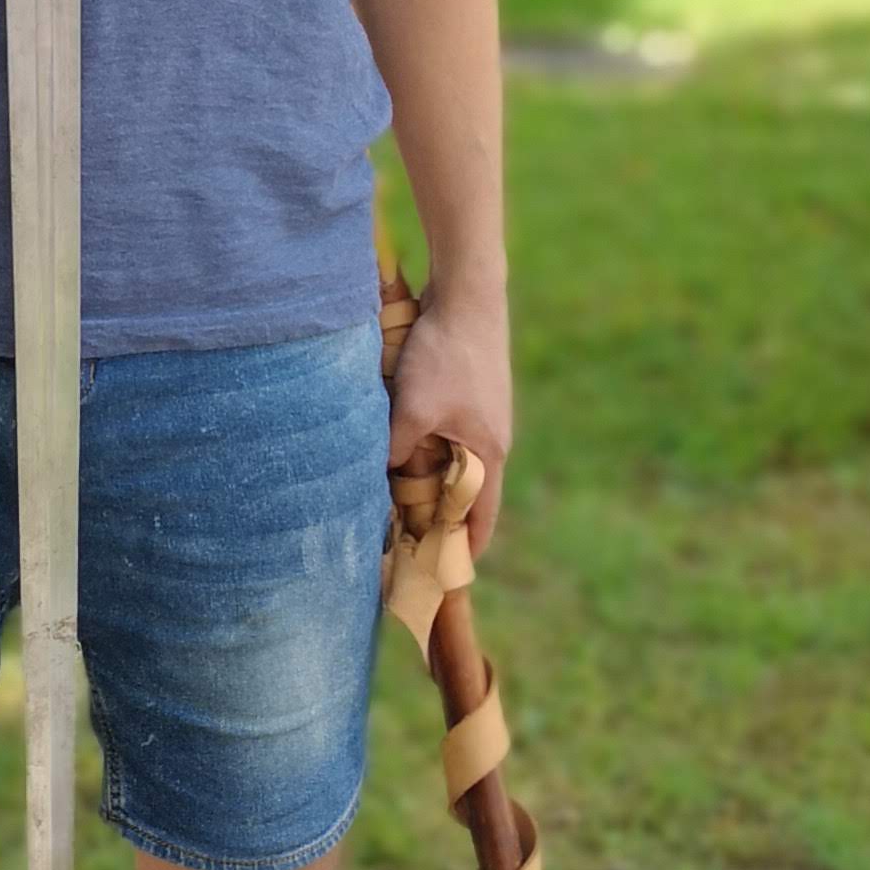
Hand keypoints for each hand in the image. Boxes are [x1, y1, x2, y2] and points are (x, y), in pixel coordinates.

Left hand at [387, 287, 515, 560]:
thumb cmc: (445, 354)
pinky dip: (423, 446)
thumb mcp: (413, 410)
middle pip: (463, 491)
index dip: (463, 549)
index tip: (443, 575)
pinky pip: (444, 432)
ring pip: (450, 459)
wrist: (465, 294)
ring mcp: (480, 413)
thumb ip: (396, 450)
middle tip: (404, 538)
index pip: (481, 518)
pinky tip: (396, 442)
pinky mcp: (465, 391)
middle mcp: (490, 438)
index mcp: (490, 453)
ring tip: (392, 495)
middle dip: (436, 515)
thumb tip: (378, 477)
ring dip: (425, 477)